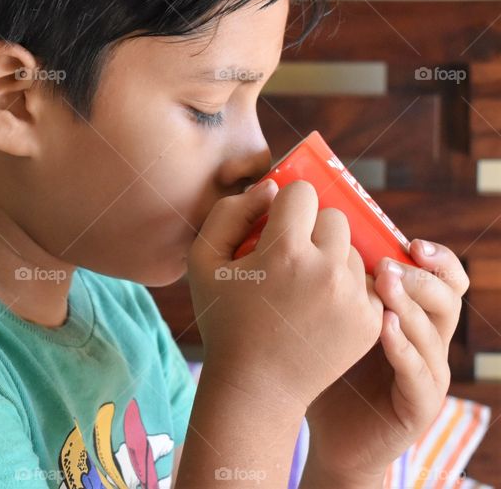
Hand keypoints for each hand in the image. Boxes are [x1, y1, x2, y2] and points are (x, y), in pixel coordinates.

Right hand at [187, 180, 383, 409]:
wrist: (256, 386)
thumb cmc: (224, 319)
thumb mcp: (203, 261)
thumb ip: (229, 213)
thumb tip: (269, 188)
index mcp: (285, 251)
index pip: (302, 192)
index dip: (284, 206)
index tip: (273, 228)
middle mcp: (326, 270)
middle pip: (334, 217)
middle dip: (312, 229)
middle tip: (289, 258)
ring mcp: (353, 297)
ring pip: (352, 250)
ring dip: (331, 258)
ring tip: (303, 287)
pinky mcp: (371, 320)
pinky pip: (366, 282)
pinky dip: (346, 288)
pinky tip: (320, 308)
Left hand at [303, 239, 467, 483]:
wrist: (328, 431)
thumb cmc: (323, 365)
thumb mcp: (325, 316)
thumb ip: (325, 277)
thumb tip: (300, 224)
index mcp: (408, 310)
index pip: (436, 274)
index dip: (430, 255)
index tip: (406, 238)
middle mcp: (425, 336)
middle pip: (447, 295)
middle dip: (422, 274)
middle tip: (388, 263)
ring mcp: (427, 370)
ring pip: (436, 330)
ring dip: (411, 304)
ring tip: (384, 285)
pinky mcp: (419, 403)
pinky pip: (421, 372)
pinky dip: (404, 347)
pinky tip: (384, 328)